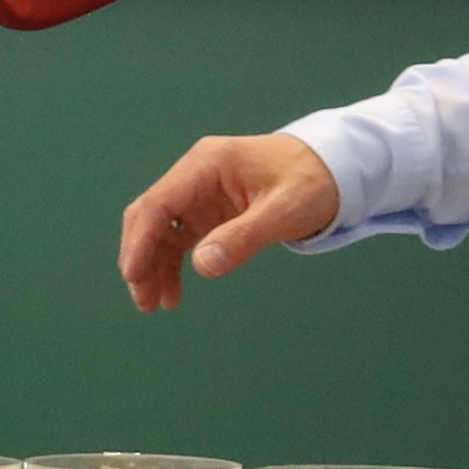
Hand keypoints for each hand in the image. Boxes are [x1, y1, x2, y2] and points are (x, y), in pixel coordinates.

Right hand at [117, 133, 338, 310]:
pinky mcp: (209, 211)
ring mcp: (200, 194)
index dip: (141, 240)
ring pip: (160, 230)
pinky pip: (179, 238)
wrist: (335, 168)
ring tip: (156, 304)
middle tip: (144, 300)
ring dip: (153, 265)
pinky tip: (174, 291)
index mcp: (207, 164)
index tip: (133, 276)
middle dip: (141, 257)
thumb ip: (244, 237)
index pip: (159, 203)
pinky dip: (172, 263)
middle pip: (151, 216)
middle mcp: (196, 176)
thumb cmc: (313, 181)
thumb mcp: (285, 210)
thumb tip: (202, 265)